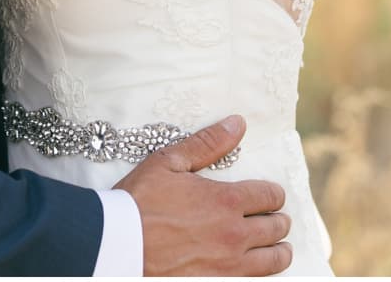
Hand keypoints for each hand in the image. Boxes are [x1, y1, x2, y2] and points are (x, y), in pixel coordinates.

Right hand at [116, 115, 291, 276]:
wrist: (112, 248)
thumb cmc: (137, 203)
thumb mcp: (168, 163)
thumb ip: (207, 143)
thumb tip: (238, 123)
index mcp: (227, 201)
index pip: (272, 196)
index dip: (274, 195)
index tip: (270, 198)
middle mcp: (234, 235)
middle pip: (277, 228)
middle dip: (278, 221)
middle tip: (274, 221)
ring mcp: (226, 267)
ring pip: (274, 261)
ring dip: (278, 252)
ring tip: (276, 248)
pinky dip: (256, 275)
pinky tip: (250, 270)